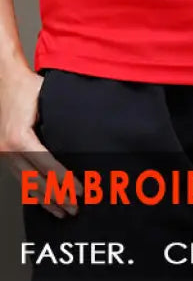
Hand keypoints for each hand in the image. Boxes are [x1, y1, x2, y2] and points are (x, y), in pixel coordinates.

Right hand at [0, 64, 78, 216]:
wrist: (5, 80)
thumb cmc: (28, 87)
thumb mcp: (47, 98)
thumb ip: (61, 118)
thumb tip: (84, 134)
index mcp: (19, 138)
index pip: (46, 166)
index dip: (63, 181)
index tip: (79, 191)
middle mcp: (8, 150)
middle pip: (35, 181)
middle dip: (56, 197)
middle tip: (74, 208)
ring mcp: (4, 154)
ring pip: (26, 183)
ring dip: (44, 198)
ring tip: (60, 211)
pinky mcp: (4, 153)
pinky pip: (19, 177)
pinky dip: (32, 190)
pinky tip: (42, 198)